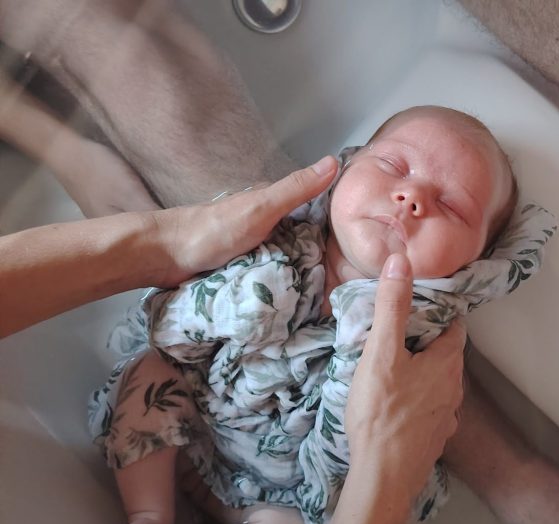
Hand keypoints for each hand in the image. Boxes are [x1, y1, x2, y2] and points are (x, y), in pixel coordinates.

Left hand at [151, 156, 337, 285]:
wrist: (164, 256)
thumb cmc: (213, 230)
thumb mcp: (261, 208)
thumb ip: (296, 189)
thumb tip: (335, 161)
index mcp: (272, 203)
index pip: (314, 209)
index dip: (336, 220)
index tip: (363, 240)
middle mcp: (266, 224)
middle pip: (303, 238)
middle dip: (323, 253)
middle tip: (352, 276)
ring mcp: (254, 247)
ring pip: (288, 258)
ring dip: (305, 271)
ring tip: (332, 292)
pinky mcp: (243, 269)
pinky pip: (272, 275)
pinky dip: (285, 282)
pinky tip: (299, 296)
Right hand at [346, 253, 465, 500]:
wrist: (383, 477)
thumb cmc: (382, 412)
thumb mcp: (381, 352)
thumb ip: (392, 306)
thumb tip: (402, 260)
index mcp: (448, 362)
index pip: (454, 325)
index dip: (438, 311)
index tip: (417, 304)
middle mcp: (455, 388)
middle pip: (446, 354)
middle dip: (426, 341)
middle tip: (397, 332)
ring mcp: (446, 417)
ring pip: (438, 383)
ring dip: (422, 372)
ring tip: (394, 367)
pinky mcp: (433, 439)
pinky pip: (428, 409)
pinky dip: (417, 401)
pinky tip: (396, 405)